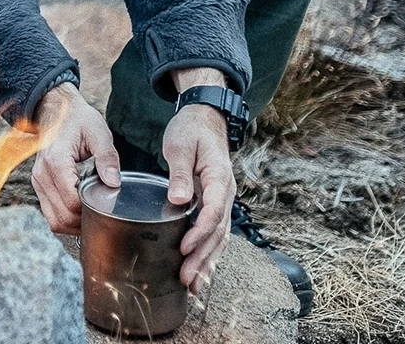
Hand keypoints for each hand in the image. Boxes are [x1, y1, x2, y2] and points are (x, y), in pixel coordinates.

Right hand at [31, 82, 120, 234]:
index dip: (93, 209)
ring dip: (75, 224)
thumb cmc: (77, 119)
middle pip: (64, 217)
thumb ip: (107, 157)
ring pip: (55, 221)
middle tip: (104, 211)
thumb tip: (114, 183)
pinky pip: (50, 214)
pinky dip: (66, 218)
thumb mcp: (97, 131)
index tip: (107, 201)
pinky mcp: (39, 185)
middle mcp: (42, 174)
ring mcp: (38, 181)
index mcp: (55, 161)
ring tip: (93, 213)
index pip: (73, 203)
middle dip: (85, 221)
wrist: (56, 109)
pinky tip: (81, 210)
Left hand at [163, 101, 235, 294]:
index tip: (184, 247)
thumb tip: (179, 200)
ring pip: (219, 236)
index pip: (214, 210)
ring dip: (206, 260)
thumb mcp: (180, 145)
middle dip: (203, 256)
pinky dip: (208, 251)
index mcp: (219, 176)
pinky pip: (215, 232)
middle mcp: (225, 191)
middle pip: (218, 230)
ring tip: (192, 285)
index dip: (200, 231)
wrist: (204, 119)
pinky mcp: (214, 202)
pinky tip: (199, 269)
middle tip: (187, 279)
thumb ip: (179, 173)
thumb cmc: (191, 130)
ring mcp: (222, 199)